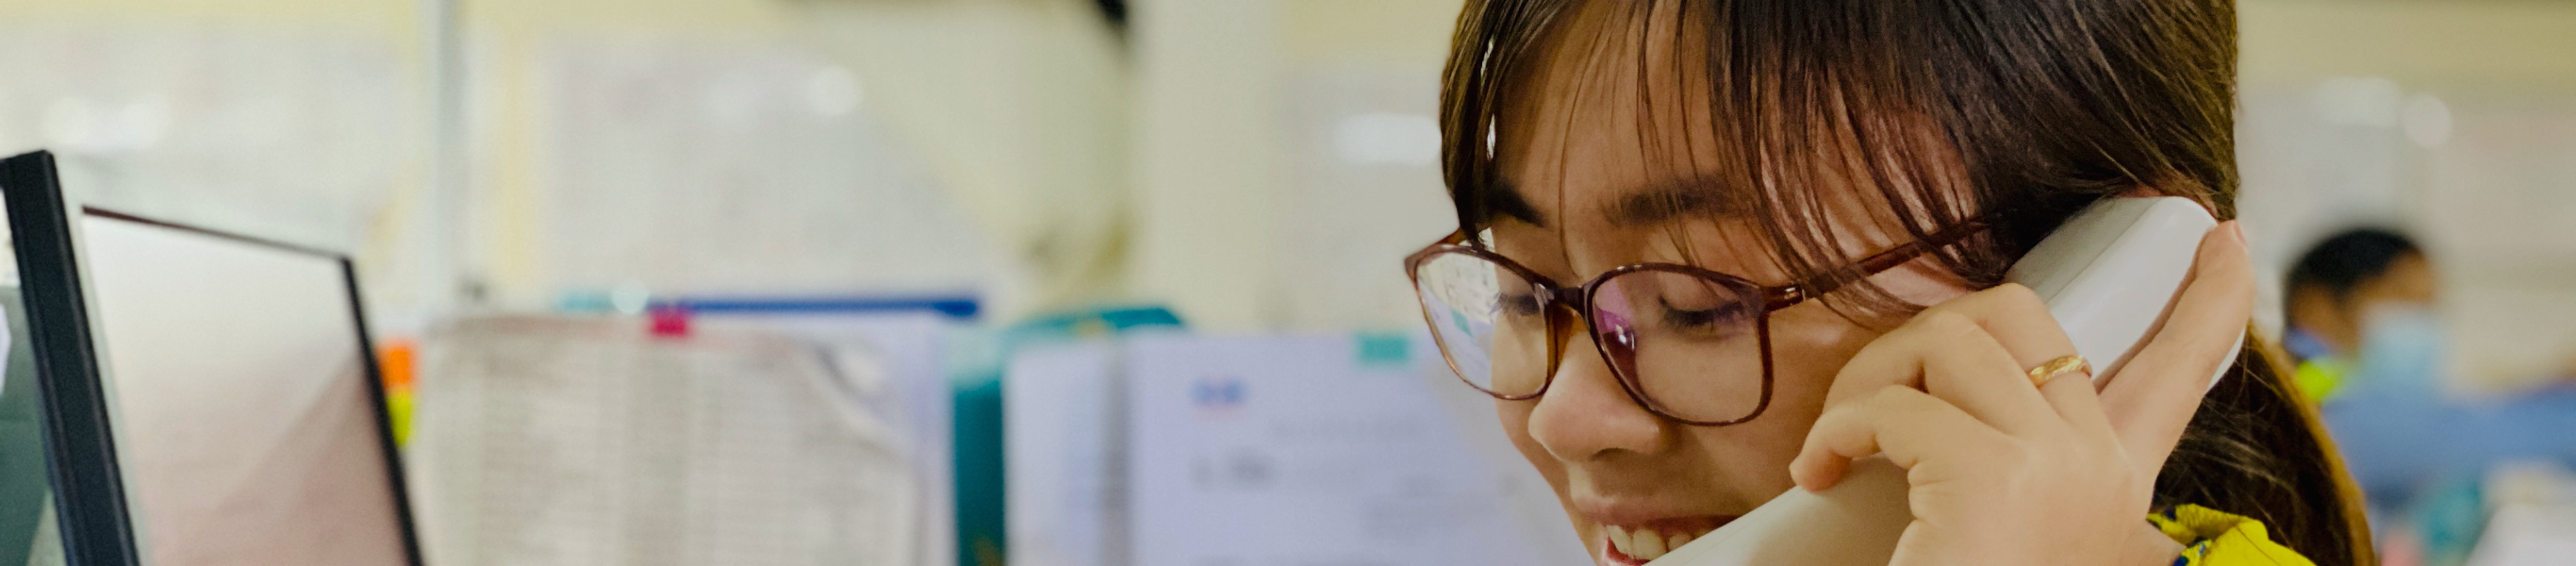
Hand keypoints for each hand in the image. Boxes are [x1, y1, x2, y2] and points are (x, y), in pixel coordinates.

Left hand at [1787, 221, 2253, 565]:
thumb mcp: (2018, 535)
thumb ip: (2022, 472)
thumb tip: (1961, 403)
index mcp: (2116, 485)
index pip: (2179, 372)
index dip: (2206, 302)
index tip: (2220, 236)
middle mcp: (2101, 466)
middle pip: (2028, 316)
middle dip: (1935, 328)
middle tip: (1875, 397)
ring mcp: (2055, 464)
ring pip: (1955, 337)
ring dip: (1874, 375)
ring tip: (1843, 441)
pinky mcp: (1991, 475)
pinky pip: (1895, 405)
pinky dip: (1840, 430)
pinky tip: (1821, 472)